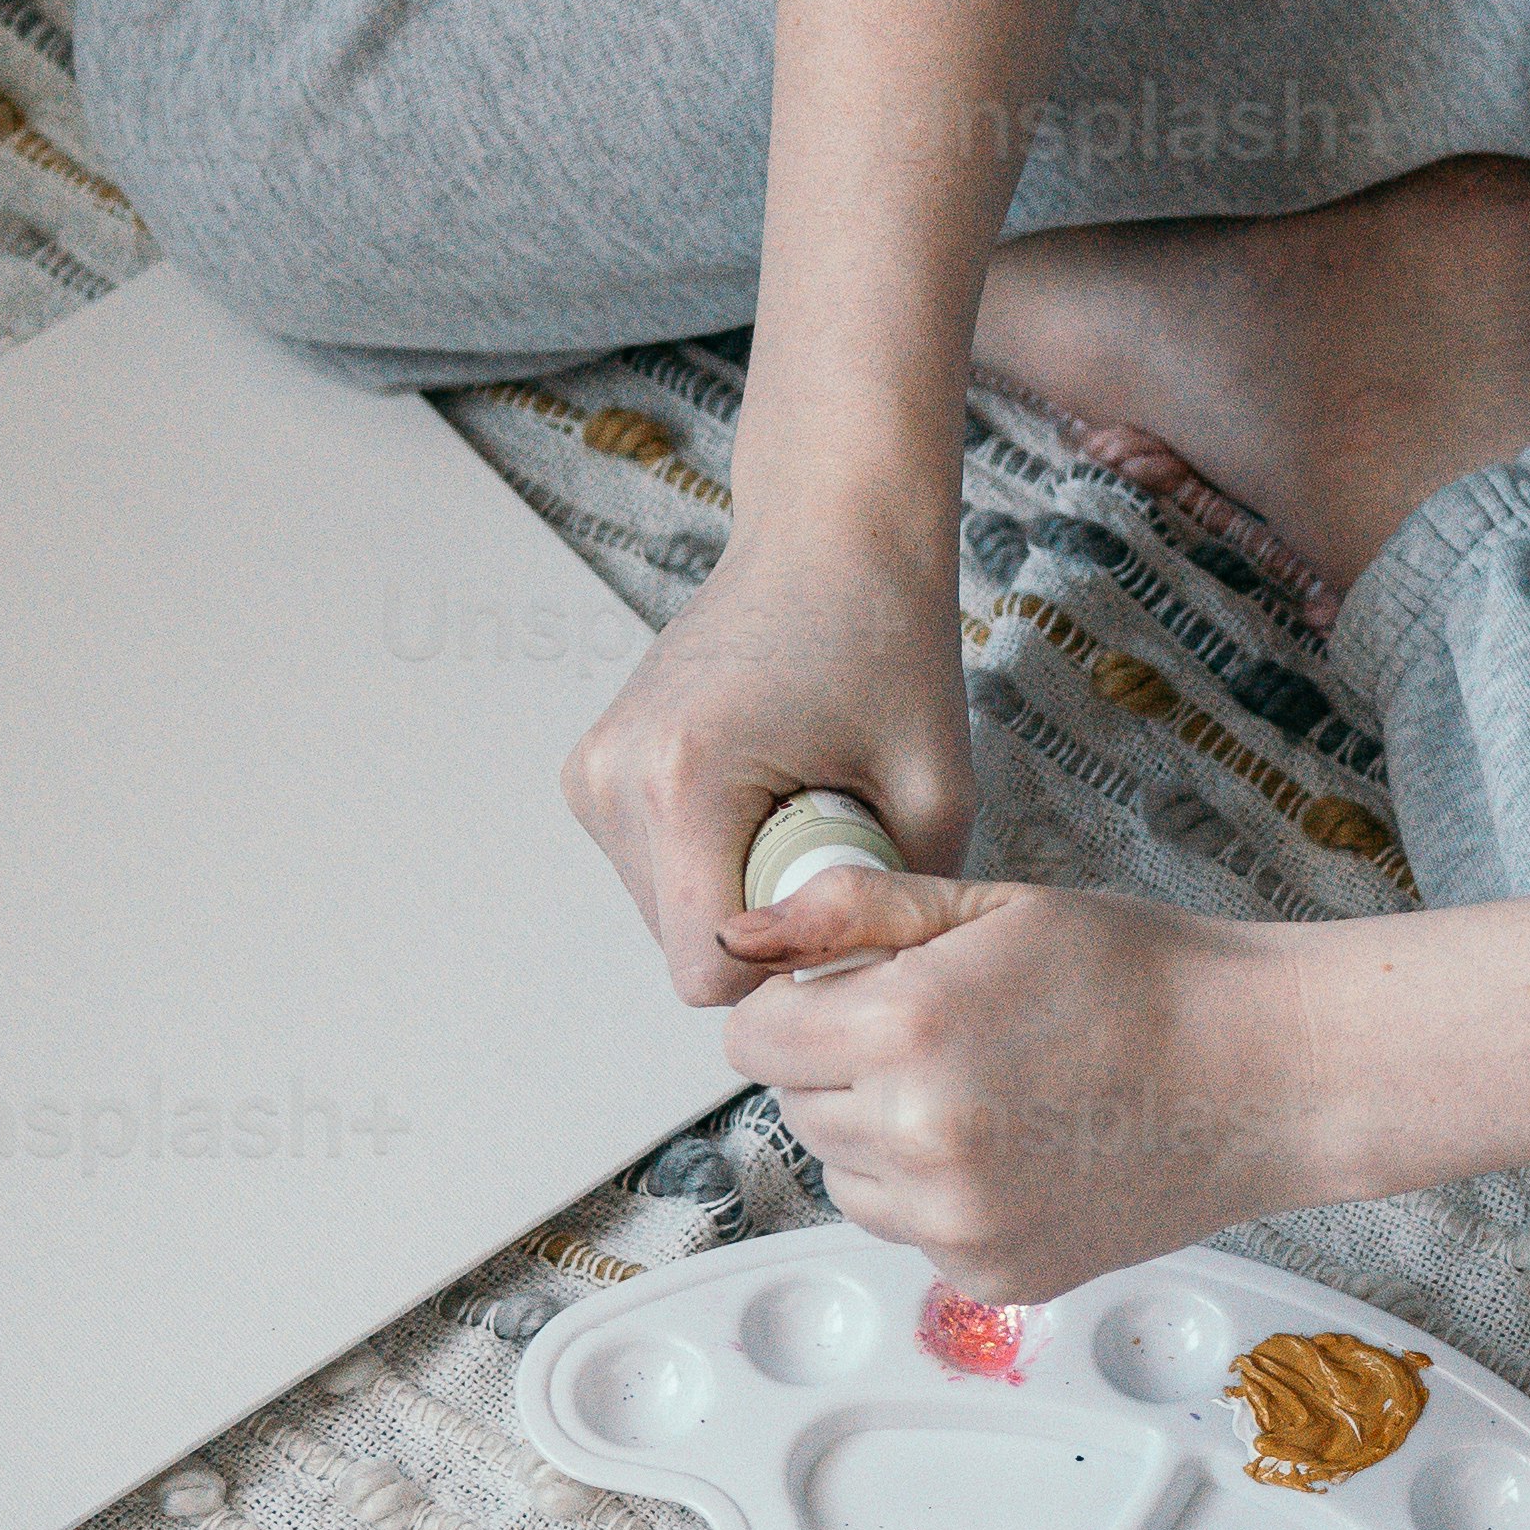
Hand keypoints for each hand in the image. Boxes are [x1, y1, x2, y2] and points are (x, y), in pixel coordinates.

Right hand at [564, 517, 980, 1003]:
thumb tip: (871, 995)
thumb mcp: (936, 788)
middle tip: (836, 831)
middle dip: (767, 921)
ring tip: (801, 802)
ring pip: (669, 916)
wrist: (830, 534)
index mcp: (685, 780)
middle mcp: (616, 778)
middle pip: (686, 947)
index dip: (788, 963)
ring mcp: (594, 772)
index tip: (843, 900)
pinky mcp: (595, 769)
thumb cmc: (886, 638)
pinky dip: (716, 857)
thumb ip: (895, 908)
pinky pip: (658, 870)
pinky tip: (766, 791)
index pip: (707, 972)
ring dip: (741, 889)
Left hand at [717, 873, 1329, 1291]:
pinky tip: (1016, 1140)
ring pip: (845, 1175)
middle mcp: (920, 1136)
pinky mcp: (991, 1273)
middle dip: (841, 1063)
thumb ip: (852, 912)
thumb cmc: (1149, 978)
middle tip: (941, 1029)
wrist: (1264, 1072)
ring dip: (880, 1132)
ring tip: (982, 1085)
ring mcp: (955, 1220)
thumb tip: (742, 934)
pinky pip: (910, 1230)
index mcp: (907, 1029)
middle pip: (794, 1106)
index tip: (847, 991)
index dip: (797, 1003)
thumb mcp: (993, 907)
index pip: (754, 1037)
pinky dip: (938, 1192)